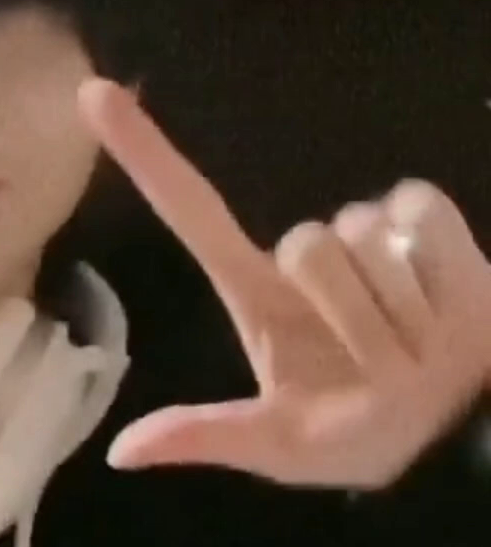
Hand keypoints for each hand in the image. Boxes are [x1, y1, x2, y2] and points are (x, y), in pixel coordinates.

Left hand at [78, 77, 490, 486]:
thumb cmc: (358, 437)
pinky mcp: (426, 221)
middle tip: (376, 364)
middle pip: (309, 242)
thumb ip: (207, 437)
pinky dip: (442, 272)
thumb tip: (121, 452)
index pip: (193, 211)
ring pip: (368, 232)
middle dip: (350, 315)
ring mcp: (368, 231)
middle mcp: (308, 251)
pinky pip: (422, 213)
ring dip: (400, 309)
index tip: (93, 93)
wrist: (455, 436)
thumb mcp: (280, 449)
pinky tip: (446, 311)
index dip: (146, 154)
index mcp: (257, 293)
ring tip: (413, 345)